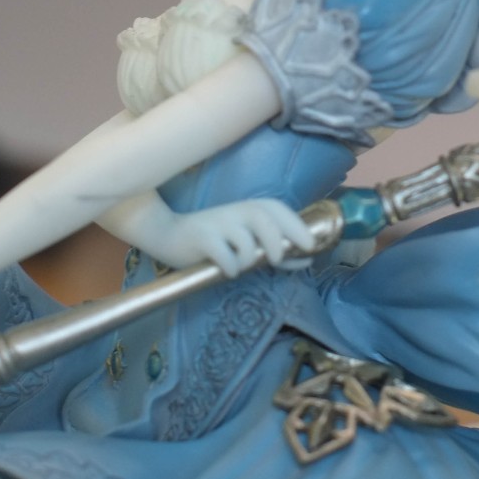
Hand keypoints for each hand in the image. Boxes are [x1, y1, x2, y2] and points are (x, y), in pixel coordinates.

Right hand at [155, 198, 316, 276]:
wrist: (168, 235)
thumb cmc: (214, 240)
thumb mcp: (246, 243)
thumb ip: (275, 251)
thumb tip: (308, 259)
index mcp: (248, 209)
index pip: (277, 208)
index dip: (296, 224)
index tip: (310, 245)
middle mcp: (235, 212)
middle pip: (264, 217)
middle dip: (276, 240)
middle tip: (275, 259)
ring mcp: (217, 223)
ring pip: (244, 238)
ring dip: (249, 257)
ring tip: (241, 266)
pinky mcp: (200, 237)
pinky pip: (222, 253)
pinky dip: (230, 265)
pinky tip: (227, 270)